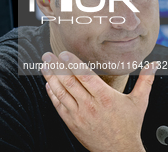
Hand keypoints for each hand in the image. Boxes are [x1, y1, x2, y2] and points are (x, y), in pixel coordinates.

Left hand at [41, 51, 157, 151]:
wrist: (119, 151)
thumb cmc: (129, 125)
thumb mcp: (139, 102)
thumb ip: (145, 81)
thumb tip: (153, 65)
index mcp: (106, 98)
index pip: (85, 76)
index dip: (73, 64)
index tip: (63, 54)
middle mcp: (90, 105)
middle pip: (70, 82)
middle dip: (56, 67)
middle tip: (47, 55)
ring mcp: (79, 114)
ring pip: (61, 92)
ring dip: (50, 78)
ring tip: (44, 65)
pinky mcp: (71, 122)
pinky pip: (58, 105)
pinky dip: (52, 94)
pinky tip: (48, 83)